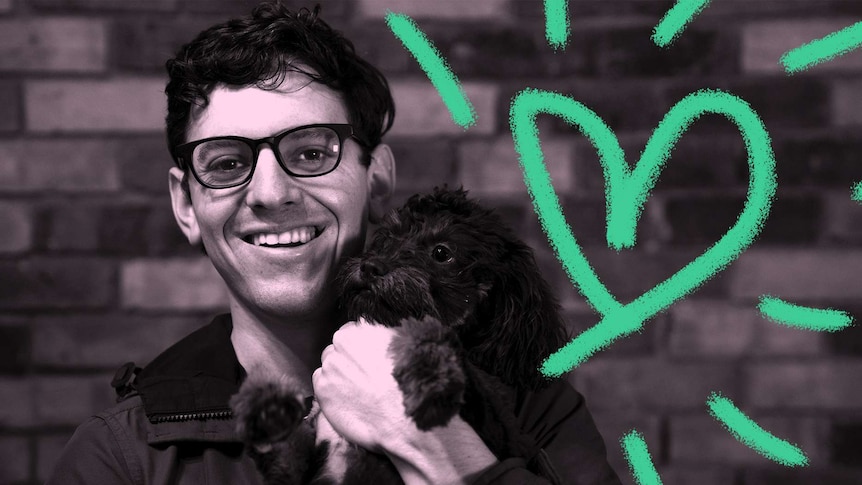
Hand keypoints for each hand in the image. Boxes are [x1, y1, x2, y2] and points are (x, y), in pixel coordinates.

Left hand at [312, 321, 497, 484]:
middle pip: (339, 346)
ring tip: (359, 390)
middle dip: (349, 357)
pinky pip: (320, 382)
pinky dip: (330, 388)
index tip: (370, 357)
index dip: (362, 344)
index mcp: (364, 328)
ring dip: (339, 372)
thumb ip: (387, 334)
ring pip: (329, 364)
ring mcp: (330, 366)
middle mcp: (342, 342)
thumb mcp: (409, 347)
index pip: (354, 329)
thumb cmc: (413, 383)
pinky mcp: (323, 389)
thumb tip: (381, 330)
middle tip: (365, 375)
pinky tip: (349, 399)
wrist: (407, 420)